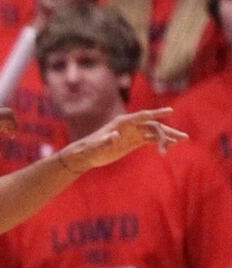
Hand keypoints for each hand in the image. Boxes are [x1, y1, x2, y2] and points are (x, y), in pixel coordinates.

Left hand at [56, 108, 186, 173]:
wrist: (85, 156)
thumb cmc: (88, 150)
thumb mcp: (95, 147)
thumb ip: (105, 141)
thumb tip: (115, 135)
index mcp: (122, 123)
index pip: (142, 116)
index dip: (155, 113)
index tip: (169, 111)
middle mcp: (130, 126)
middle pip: (153, 125)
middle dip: (167, 131)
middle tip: (181, 138)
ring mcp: (133, 133)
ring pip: (155, 132)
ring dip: (168, 136)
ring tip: (183, 140)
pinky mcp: (133, 141)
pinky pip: (150, 139)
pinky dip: (161, 142)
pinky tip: (170, 146)